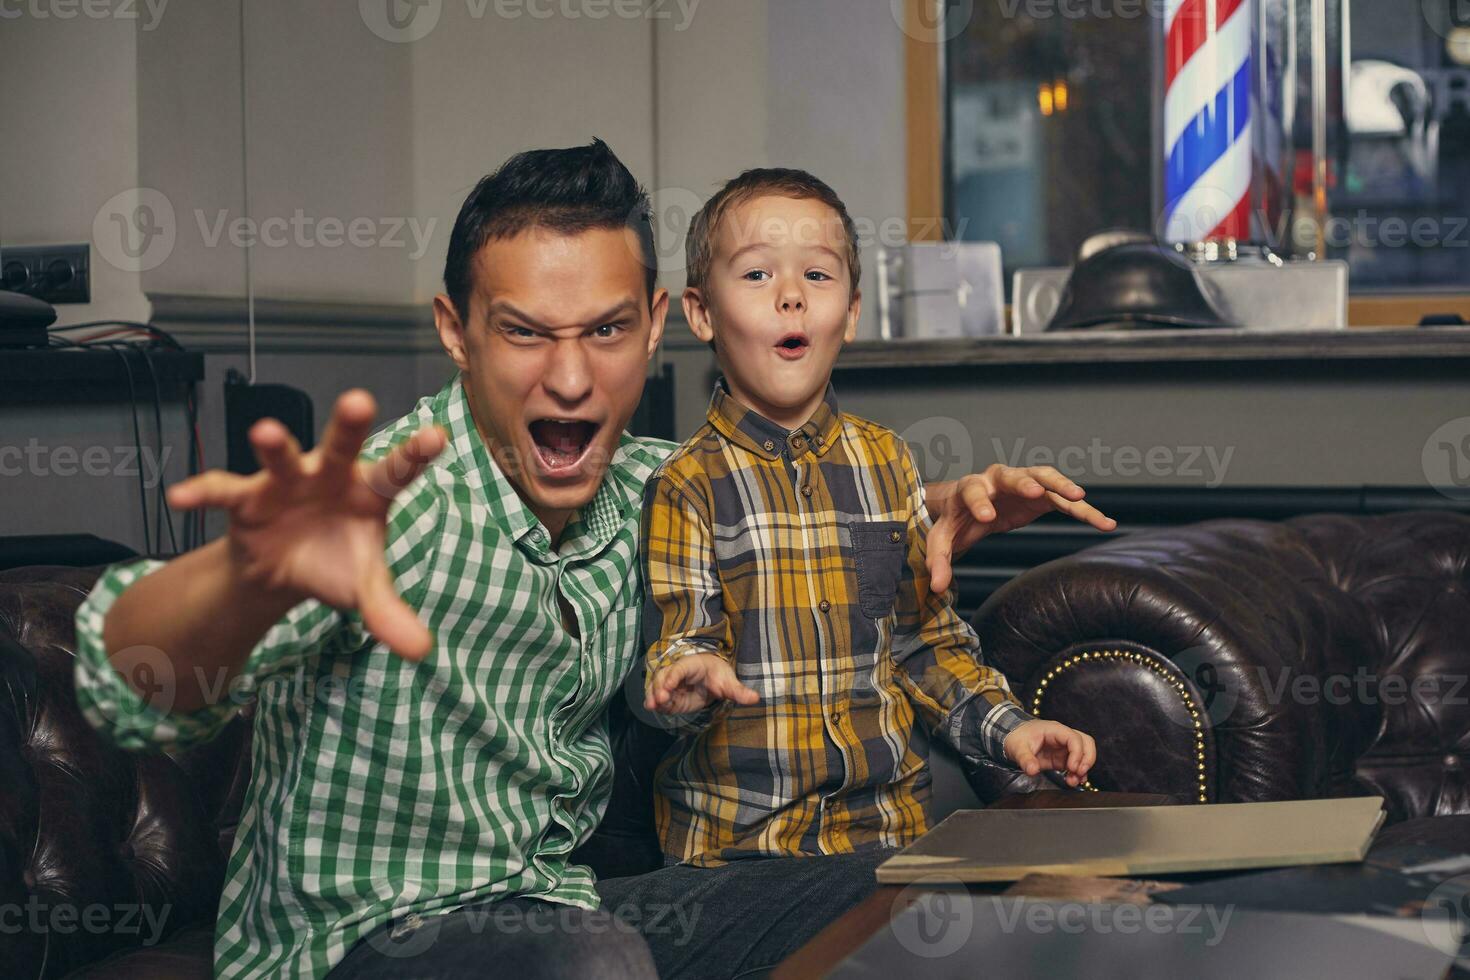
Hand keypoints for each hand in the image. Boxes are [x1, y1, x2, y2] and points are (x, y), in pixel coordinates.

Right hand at [166, 389, 445, 660]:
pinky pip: (222, 490)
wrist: (284, 569)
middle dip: (348, 426)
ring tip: (265, 431)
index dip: (414, 455)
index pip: (396, 472)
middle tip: (360, 400)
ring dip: (274, 445)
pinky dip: (201, 492)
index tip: (437, 437)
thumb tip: (422, 652)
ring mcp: (286, 482)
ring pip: (281, 458)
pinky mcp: (246, 498)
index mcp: (368, 492)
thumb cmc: (335, 562)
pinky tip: (180, 498)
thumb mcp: (363, 588)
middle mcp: (328, 476)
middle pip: (341, 447)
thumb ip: (389, 612)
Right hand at [644, 653, 760, 714]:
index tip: (669, 686)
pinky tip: (653, 708)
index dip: (674, 676)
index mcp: (692, 664)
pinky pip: (658, 696)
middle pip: (664, 676)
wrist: (710, 677)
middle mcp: (678, 671)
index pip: (680, 668)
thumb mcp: (729, 682)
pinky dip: (654, 702)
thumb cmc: (718, 674)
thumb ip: (739, 691)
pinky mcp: (669, 695)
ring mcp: (671, 683)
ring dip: (653, 695)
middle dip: (660, 687)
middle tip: (659, 700)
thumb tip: (756, 699)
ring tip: (651, 706)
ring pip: (657, 685)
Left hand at [927, 464, 1116, 592]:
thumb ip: (939, 560)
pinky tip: (1104, 522)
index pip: (972, 490)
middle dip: (1024, 481)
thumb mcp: (943, 540)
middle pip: (1012, 474)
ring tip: (1081, 498)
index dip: (979, 501)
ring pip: (1045, 480)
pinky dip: (1084, 509)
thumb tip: (936, 588)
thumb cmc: (957, 520)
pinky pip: (1065, 500)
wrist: (971, 506)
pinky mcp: (1042, 495)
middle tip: (1035, 492)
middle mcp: (998, 479)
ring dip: (1062, 486)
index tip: (987, 515)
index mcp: (970, 487)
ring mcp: (1023, 483)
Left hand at [1003, 719, 1096, 786]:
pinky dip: (1078, 773)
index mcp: (1054, 730)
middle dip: (1087, 759)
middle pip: (1086, 743)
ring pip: (1084, 754)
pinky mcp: (1062, 758)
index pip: (1074, 738)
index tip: (1072, 768)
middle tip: (1079, 773)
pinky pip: (1076, 764)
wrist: (1011, 738)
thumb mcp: (1017, 748)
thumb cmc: (1016, 738)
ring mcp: (1063, 748)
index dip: (1077, 753)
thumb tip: (1033, 770)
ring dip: (1083, 768)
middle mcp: (1062, 737)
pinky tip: (1073, 781)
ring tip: (1073, 781)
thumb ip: (1025, 759)